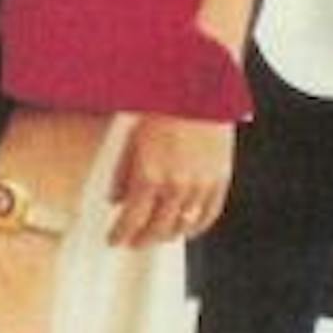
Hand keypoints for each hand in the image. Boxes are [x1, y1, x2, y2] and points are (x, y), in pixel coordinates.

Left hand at [107, 116, 231, 246]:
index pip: (132, 219)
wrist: (196, 91)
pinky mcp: (219, 181)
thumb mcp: (130, 137)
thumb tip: (115, 199)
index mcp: (149, 174)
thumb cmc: (159, 108)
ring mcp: (200, 185)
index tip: (114, 239)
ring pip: (183, 226)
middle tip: (132, 242)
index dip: (121, 233)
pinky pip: (209, 215)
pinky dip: (196, 227)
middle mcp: (175, 185)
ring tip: (156, 236)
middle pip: (157, 228)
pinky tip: (186, 229)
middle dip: (142, 239)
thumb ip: (122, 172)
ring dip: (167, 235)